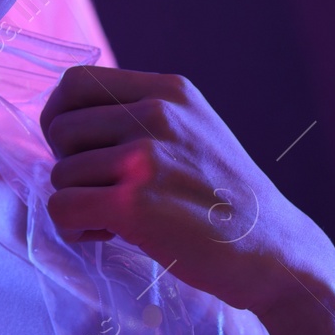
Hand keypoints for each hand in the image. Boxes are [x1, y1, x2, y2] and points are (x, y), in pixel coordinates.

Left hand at [38, 65, 334, 333]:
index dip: (60, 117)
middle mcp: (156, 114)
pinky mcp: (135, 205)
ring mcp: (146, 158)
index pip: (76, 82)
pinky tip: (107, 235)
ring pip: (59, 174)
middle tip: (102, 191)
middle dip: (68, 165)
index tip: (74, 149)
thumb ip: (142, 115)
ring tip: (115, 218)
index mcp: (169, 91)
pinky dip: (73, 228)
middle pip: (59, 129)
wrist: (275, 252)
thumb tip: (65, 121)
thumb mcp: (194, 130)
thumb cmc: (226, 199)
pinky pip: (62, 208)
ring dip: (77, 202)